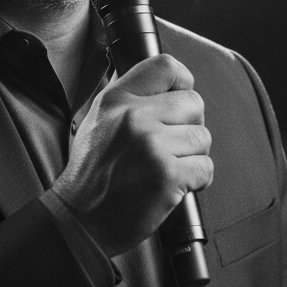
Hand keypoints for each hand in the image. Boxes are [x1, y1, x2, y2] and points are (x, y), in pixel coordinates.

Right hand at [52, 54, 212, 257]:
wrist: (81, 219)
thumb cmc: (92, 174)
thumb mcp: (98, 120)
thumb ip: (130, 98)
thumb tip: (167, 83)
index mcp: (117, 99)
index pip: (166, 67)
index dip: (182, 83)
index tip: (180, 101)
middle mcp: (134, 117)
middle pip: (194, 103)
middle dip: (190, 126)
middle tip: (172, 146)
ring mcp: (152, 146)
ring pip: (203, 137)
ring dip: (194, 156)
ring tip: (170, 167)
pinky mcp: (168, 175)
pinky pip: (206, 167)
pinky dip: (198, 180)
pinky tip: (176, 185)